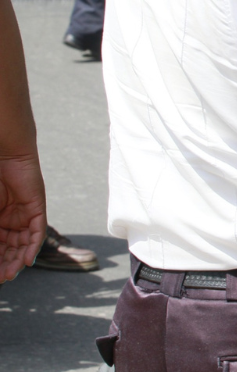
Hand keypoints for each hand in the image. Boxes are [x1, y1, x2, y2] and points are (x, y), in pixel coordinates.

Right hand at [0, 152, 45, 281]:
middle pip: (10, 248)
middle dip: (5, 265)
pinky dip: (32, 246)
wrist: (2, 154)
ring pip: (24, 243)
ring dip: (18, 260)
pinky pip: (37, 231)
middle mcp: (10, 220)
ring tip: (11, 274)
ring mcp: (24, 214)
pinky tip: (26, 260)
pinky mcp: (36, 208)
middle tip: (1, 280)